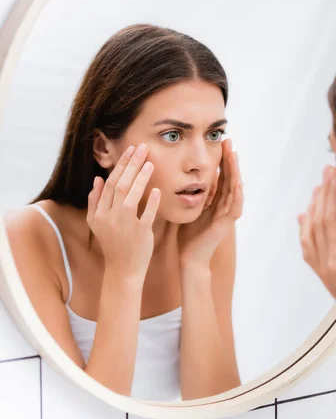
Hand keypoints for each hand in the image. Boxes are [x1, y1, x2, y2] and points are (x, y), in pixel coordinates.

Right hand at [87, 144, 160, 279]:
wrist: (122, 270)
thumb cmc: (113, 244)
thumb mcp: (97, 224)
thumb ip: (95, 201)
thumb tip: (97, 179)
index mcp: (99, 213)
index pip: (110, 183)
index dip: (120, 165)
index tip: (130, 150)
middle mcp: (109, 217)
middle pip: (120, 185)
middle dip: (131, 164)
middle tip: (142, 148)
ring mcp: (124, 225)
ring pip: (131, 196)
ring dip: (141, 178)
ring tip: (150, 163)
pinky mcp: (140, 234)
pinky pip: (146, 214)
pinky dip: (151, 202)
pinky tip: (157, 189)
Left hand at [178, 138, 243, 267]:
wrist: (190, 257)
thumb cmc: (188, 234)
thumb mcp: (190, 207)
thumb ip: (194, 193)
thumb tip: (188, 174)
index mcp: (216, 200)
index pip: (222, 175)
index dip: (221, 159)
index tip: (219, 142)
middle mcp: (225, 205)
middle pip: (230, 177)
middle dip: (230, 159)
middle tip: (228, 140)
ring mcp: (227, 214)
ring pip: (235, 188)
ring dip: (235, 171)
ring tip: (233, 154)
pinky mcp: (226, 224)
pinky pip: (235, 205)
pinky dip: (237, 193)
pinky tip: (236, 180)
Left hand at [297, 165, 335, 323]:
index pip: (331, 219)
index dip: (333, 194)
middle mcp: (324, 264)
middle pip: (318, 222)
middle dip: (322, 194)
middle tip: (327, 170)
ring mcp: (322, 269)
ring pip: (310, 232)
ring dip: (313, 207)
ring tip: (318, 187)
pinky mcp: (324, 274)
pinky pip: (308, 247)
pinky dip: (304, 229)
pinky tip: (304, 218)